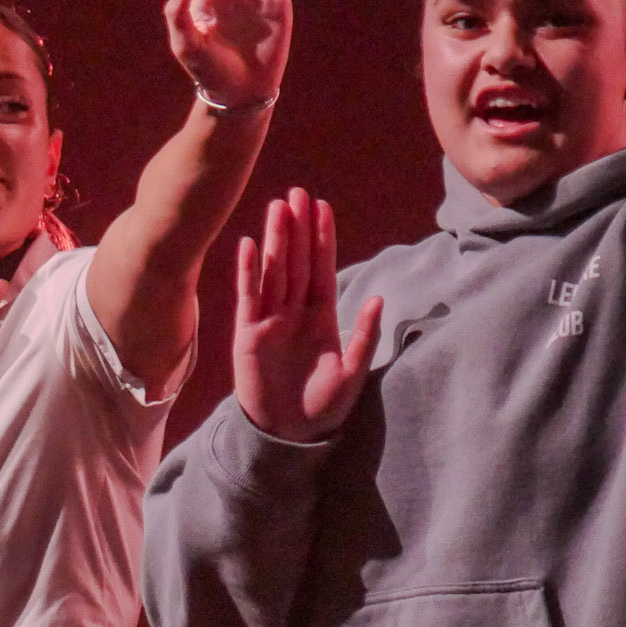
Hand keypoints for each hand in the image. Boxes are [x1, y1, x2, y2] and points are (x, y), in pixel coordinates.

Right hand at [233, 189, 382, 441]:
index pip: (322, 268)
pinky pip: (248, 296)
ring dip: (276, 240)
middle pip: (297, 261)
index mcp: (322, 317)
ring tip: (276, 207)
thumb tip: (378, 300)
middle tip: (297, 192)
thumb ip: (363, 337)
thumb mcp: (352, 374)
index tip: (323, 207)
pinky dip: (249, 271)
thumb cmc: (323, 407)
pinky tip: (250, 245)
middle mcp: (295, 312)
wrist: (289, 434)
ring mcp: (270, 321)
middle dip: (298, 227)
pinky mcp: (247, 334)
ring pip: (274, 271)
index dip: (323, 238)